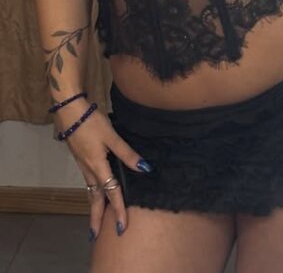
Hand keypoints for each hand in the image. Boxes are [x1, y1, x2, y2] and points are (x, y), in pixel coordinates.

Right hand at [53, 98, 152, 240]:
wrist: (70, 111)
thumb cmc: (92, 122)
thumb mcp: (112, 136)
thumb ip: (127, 153)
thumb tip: (145, 168)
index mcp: (98, 167)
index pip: (111, 193)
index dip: (119, 210)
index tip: (122, 227)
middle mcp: (89, 170)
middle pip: (94, 199)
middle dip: (96, 218)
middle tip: (95, 236)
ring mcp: (83, 165)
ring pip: (90, 191)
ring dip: (93, 207)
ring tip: (96, 221)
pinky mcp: (81, 159)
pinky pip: (88, 182)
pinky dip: (92, 193)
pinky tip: (95, 193)